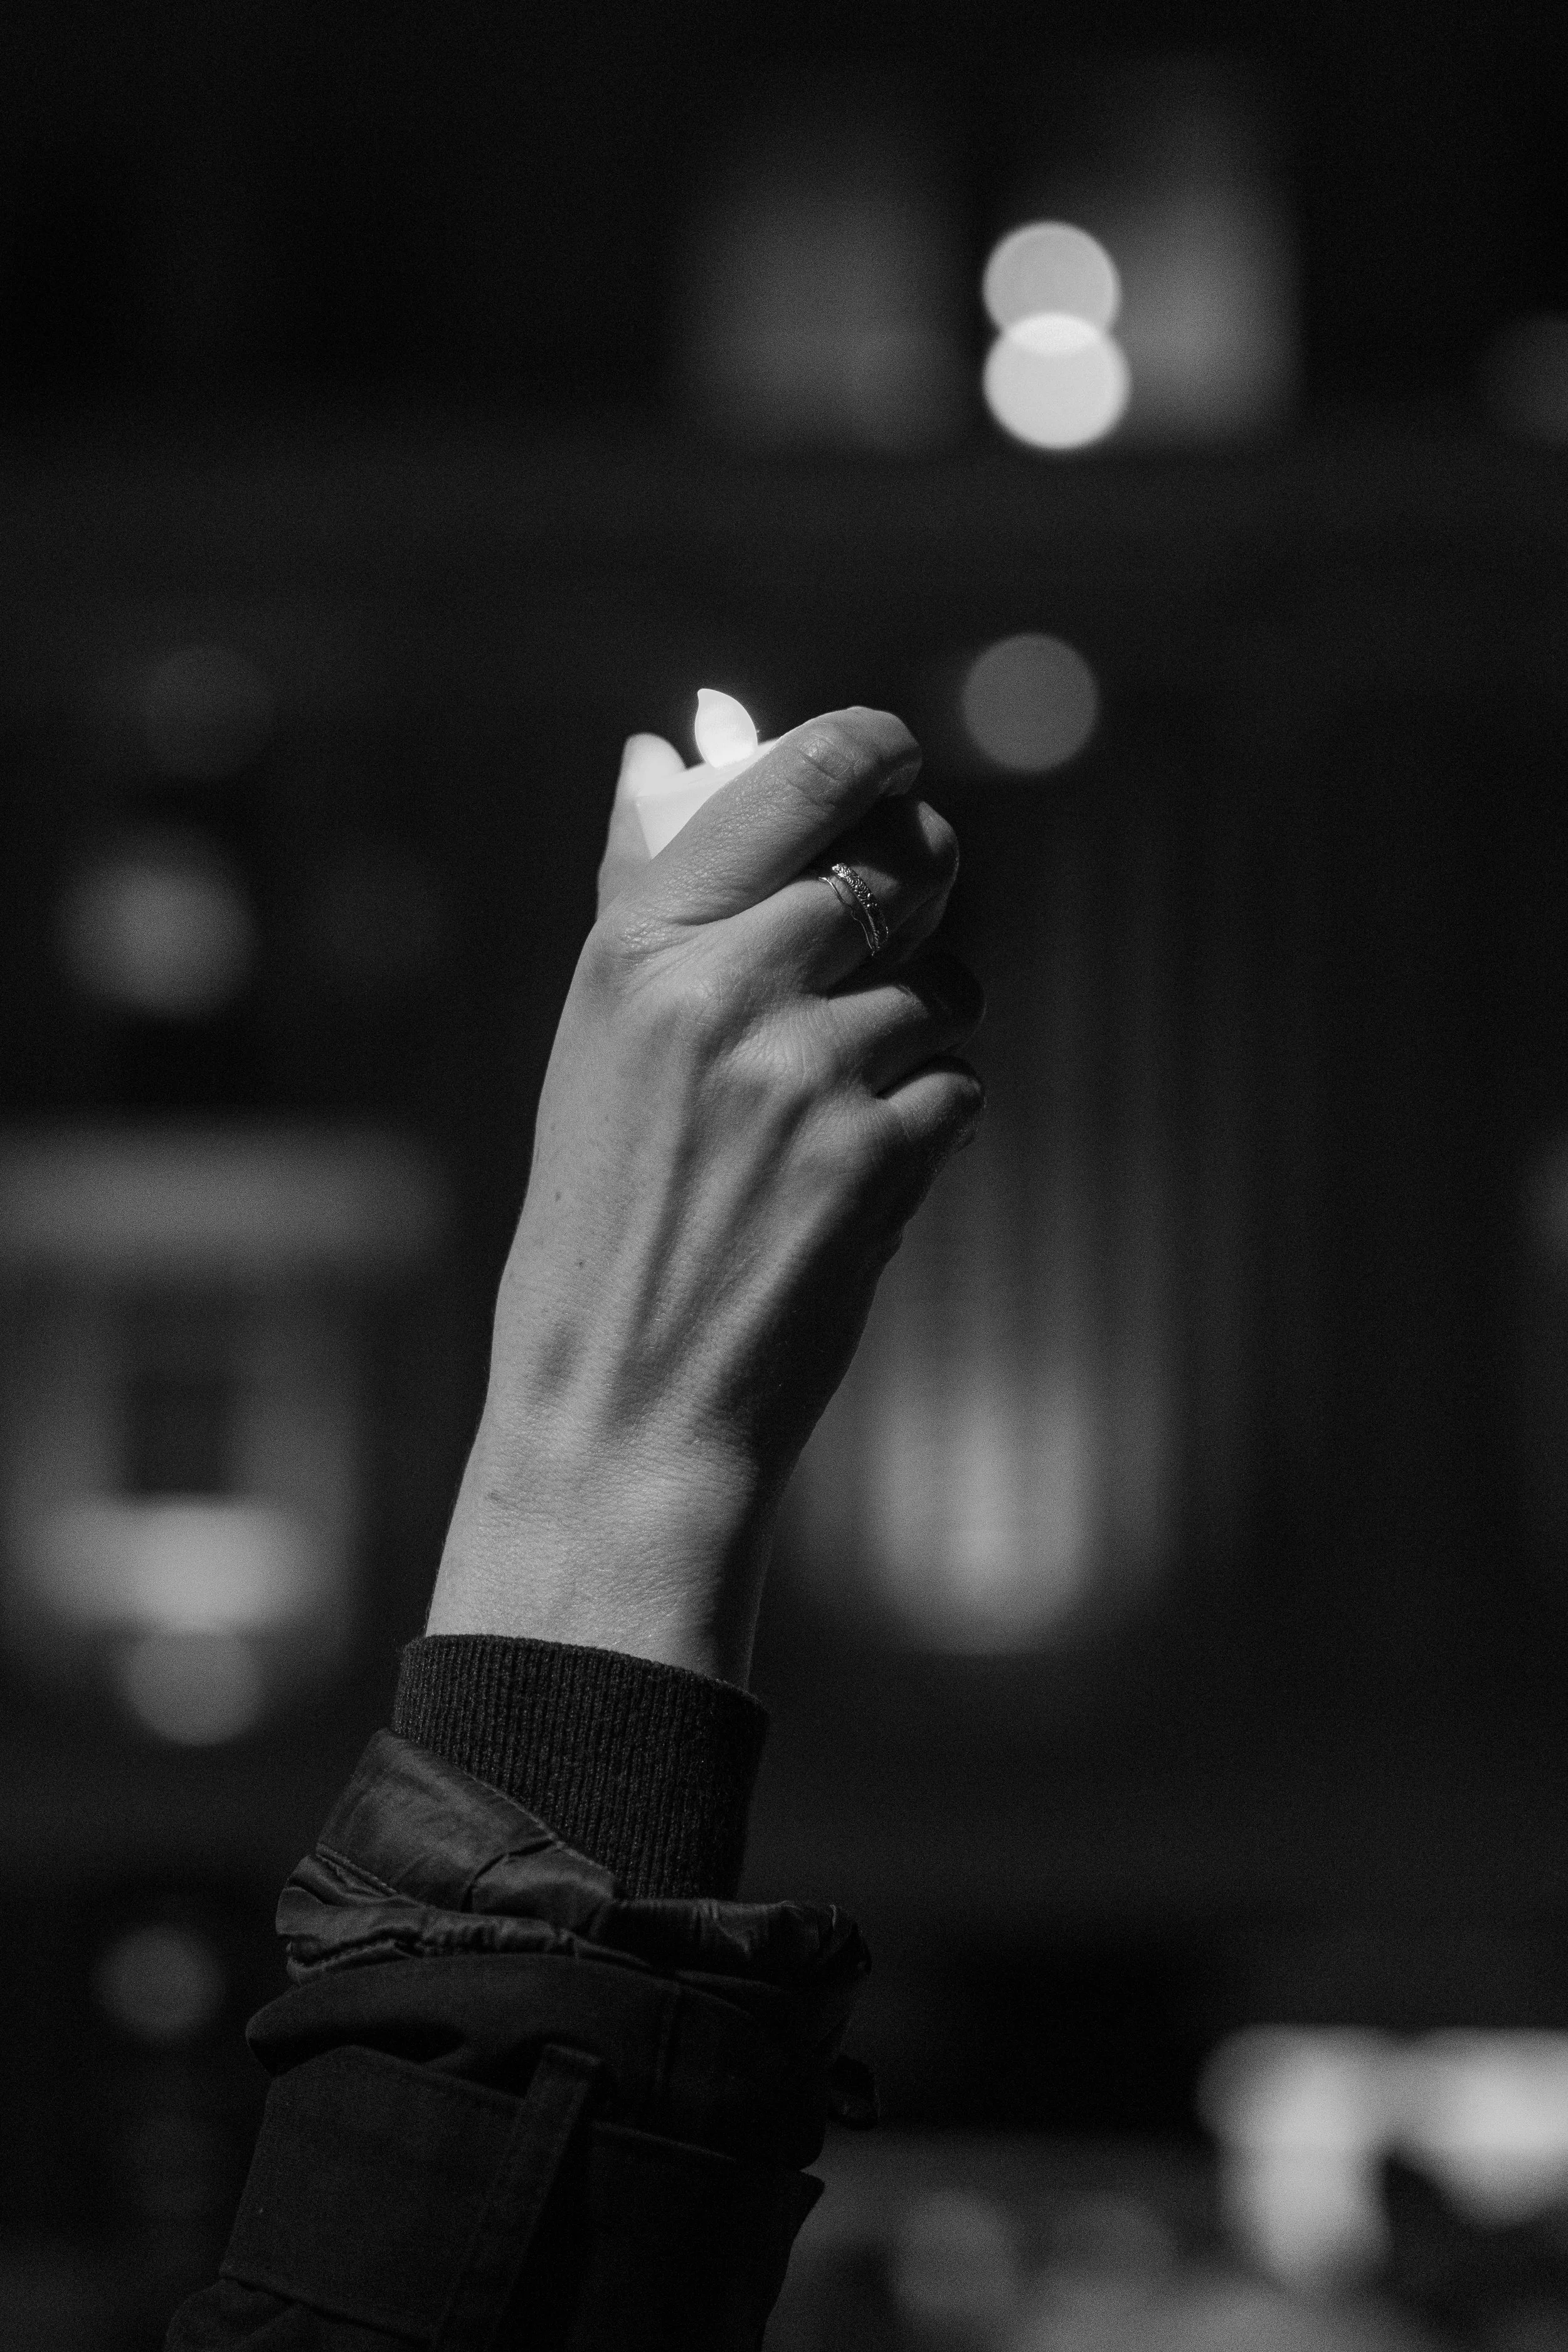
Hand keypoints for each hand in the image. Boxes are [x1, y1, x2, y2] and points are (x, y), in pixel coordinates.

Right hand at [426, 708, 984, 1683]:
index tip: (896, 756)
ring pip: (937, 993)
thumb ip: (641, 897)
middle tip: (906, 922)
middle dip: (919, 891)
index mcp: (638, 951)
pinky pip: (956, 1091)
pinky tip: (857, 1180)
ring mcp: (807, 1077)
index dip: (869, 753)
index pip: (794, 786)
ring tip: (837, 1108)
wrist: (619, 1411)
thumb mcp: (593, 1049)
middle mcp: (724, 992)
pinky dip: (928, 1124)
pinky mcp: (877, 1163)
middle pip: (893, 873)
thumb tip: (655, 752)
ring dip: (916, 1035)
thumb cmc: (597, 1227)